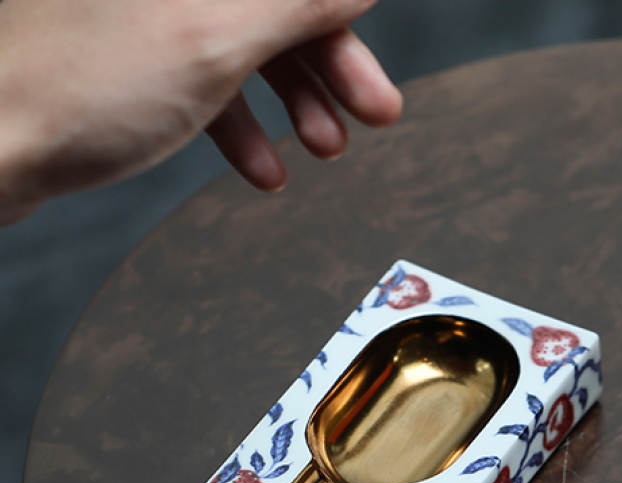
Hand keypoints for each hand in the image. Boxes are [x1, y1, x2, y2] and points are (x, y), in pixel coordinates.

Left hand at [0, 0, 401, 222]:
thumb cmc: (81, 86)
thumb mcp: (217, 35)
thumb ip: (298, 0)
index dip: (335, 8)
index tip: (368, 37)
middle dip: (328, 58)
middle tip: (375, 108)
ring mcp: (140, 7)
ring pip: (241, 36)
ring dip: (294, 99)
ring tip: (325, 147)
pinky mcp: (125, 48)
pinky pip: (201, 70)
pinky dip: (239, 119)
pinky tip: (263, 163)